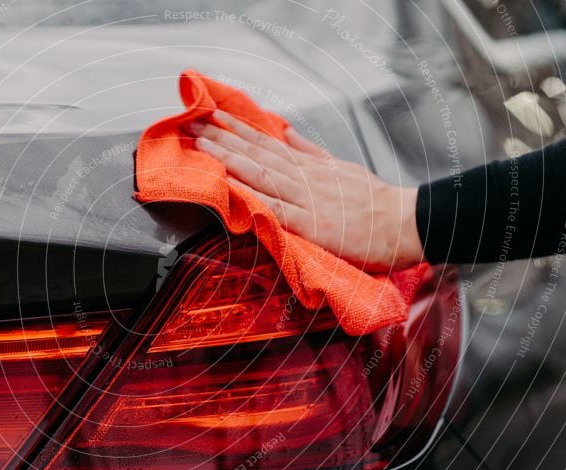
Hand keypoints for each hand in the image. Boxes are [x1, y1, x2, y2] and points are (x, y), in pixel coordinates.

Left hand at [185, 110, 424, 271]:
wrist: (406, 223)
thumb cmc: (377, 203)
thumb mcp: (344, 168)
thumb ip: (313, 153)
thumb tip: (288, 133)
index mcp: (311, 167)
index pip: (267, 143)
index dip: (238, 130)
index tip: (213, 117)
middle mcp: (304, 178)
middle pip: (257, 153)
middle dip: (222, 137)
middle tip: (193, 122)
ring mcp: (306, 199)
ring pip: (260, 173)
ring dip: (228, 157)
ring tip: (203, 144)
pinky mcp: (310, 224)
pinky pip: (273, 207)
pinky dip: (249, 194)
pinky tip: (228, 184)